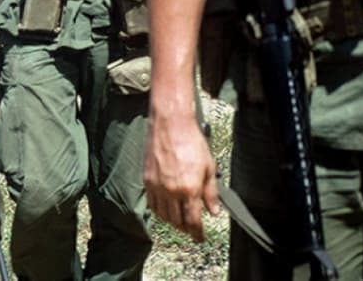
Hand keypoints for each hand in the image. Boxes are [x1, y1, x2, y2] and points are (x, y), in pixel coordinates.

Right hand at [144, 113, 221, 240]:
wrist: (171, 125)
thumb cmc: (192, 141)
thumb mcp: (209, 167)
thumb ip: (211, 192)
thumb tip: (214, 211)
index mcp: (189, 188)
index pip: (193, 220)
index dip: (198, 233)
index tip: (201, 237)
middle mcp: (172, 191)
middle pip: (177, 221)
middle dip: (186, 229)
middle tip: (192, 230)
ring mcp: (157, 186)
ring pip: (164, 216)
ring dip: (173, 222)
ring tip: (180, 222)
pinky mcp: (148, 180)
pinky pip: (153, 204)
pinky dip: (160, 212)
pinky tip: (166, 210)